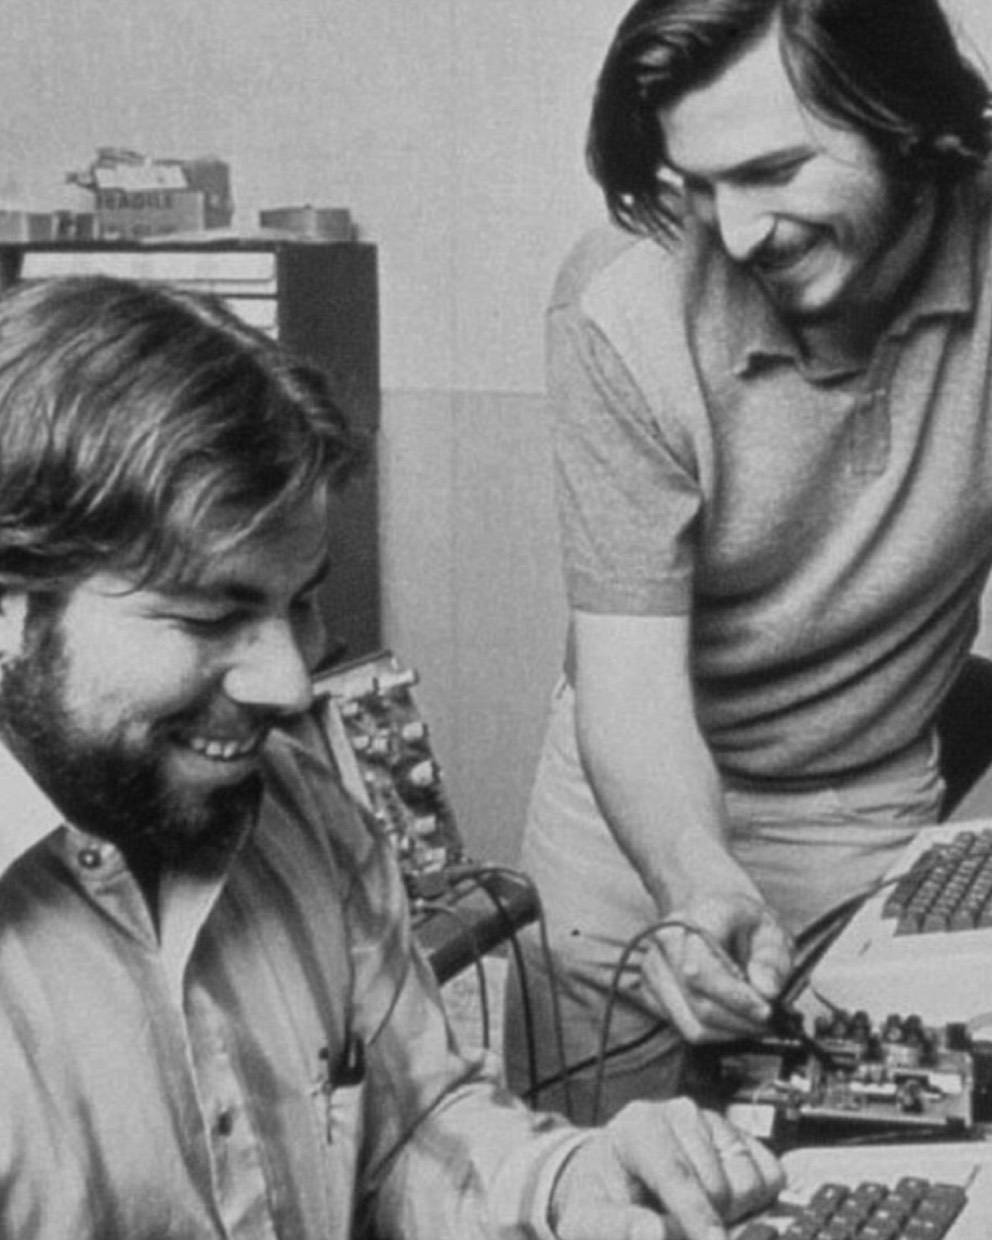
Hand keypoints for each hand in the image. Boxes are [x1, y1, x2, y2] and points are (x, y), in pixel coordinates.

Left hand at [550, 1096, 783, 1239]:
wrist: (613, 1174)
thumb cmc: (600, 1197)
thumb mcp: (588, 1217)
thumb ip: (616, 1227)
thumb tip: (656, 1234)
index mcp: (639, 1125)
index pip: (676, 1173)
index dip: (696, 1215)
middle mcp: (680, 1113)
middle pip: (719, 1185)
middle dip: (708, 1221)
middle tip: (682, 1230)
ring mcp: (715, 1120)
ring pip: (750, 1182)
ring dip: (734, 1213)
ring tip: (696, 1215)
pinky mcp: (741, 1136)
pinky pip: (772, 1176)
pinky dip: (757, 1201)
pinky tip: (723, 1204)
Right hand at [640, 893, 792, 1042]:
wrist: (712, 910)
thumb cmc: (744, 922)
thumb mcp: (770, 930)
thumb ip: (771, 959)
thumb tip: (767, 992)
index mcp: (692, 918)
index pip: (702, 970)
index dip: (735, 997)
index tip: (768, 1011)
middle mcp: (663, 943)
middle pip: (698, 1003)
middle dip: (740, 1022)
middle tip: (773, 1024)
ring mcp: (652, 968)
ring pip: (691, 1025)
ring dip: (730, 1033)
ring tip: (756, 1024)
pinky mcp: (650, 992)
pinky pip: (684, 1029)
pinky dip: (716, 1034)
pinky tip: (734, 1019)